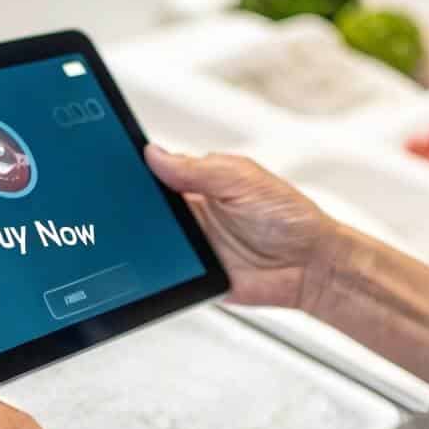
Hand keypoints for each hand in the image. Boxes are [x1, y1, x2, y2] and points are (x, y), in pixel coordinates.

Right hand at [145, 145, 342, 311]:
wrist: (311, 267)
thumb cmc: (290, 218)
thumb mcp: (243, 180)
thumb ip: (198, 169)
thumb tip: (155, 154)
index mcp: (201, 182)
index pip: (156, 172)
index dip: (135, 170)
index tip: (117, 168)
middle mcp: (192, 212)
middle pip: (146, 207)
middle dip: (132, 207)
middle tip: (127, 206)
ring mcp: (191, 245)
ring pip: (149, 241)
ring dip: (142, 239)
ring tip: (143, 234)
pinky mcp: (193, 275)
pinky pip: (163, 273)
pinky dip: (154, 270)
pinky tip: (154, 262)